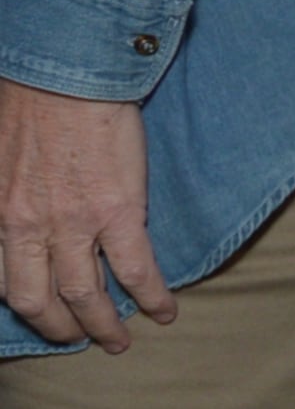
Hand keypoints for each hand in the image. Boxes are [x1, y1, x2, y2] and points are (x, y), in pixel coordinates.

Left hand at [0, 80, 173, 349]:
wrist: (65, 69)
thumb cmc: (24, 99)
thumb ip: (3, 193)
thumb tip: (14, 208)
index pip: (0, 279)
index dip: (21, 305)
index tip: (38, 313)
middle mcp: (24, 225)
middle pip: (37, 300)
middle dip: (58, 328)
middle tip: (77, 339)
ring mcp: (71, 222)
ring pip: (85, 296)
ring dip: (104, 326)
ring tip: (120, 340)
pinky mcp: (117, 212)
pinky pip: (135, 270)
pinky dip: (151, 298)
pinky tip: (164, 313)